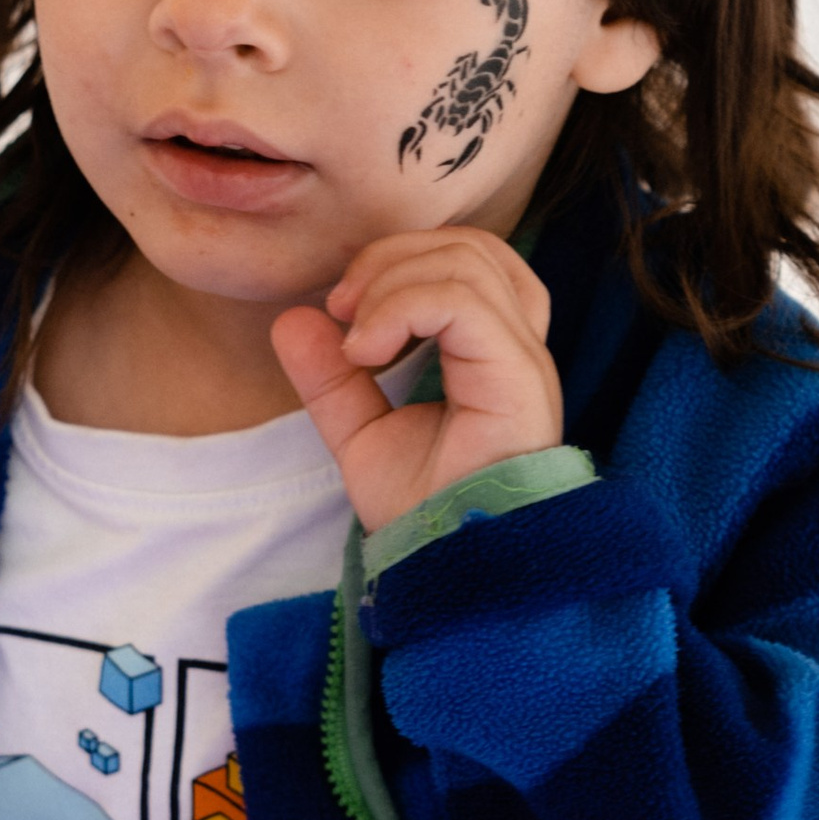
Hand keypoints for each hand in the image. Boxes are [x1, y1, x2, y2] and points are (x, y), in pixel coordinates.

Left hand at [273, 227, 563, 536]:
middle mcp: (519, 349)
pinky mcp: (519, 380)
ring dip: (391, 283)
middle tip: (340, 308)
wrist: (448, 571)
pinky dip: (402, 307)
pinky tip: (368, 352)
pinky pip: (464, 303)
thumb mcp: (361, 435)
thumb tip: (293, 318)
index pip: (468, 258)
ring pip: (467, 263)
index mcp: (493, 354)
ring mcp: (525, 362)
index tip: (340, 309)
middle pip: (469, 248)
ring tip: (356, 340)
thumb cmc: (424, 512)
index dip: (399, 259)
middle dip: (390, 258)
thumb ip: (332, 378)